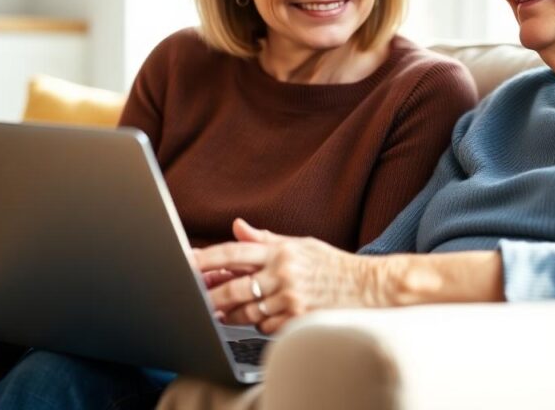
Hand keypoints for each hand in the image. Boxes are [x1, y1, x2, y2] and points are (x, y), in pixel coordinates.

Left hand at [192, 218, 378, 333]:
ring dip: (232, 315)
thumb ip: (266, 239)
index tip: (187, 262)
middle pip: (235, 287)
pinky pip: (267, 327)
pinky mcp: (298, 318)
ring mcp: (290, 297)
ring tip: (224, 314)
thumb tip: (237, 226)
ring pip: (247, 312)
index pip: (234, 252)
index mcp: (280, 250)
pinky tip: (263, 319)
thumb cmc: (333, 265)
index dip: (206, 258)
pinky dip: (260, 325)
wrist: (367, 286)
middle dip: (212, 296)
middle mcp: (283, 272)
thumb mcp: (300, 245)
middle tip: (198, 299)